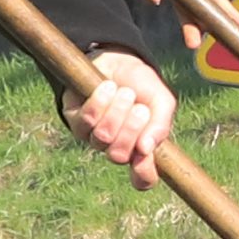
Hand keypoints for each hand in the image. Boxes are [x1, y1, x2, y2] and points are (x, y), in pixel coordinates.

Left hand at [72, 49, 175, 183]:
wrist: (119, 59)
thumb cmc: (142, 85)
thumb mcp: (161, 101)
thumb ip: (161, 124)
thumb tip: (146, 149)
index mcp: (140, 148)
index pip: (142, 178)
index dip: (143, 175)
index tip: (145, 156)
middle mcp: (116, 147)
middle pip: (119, 155)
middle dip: (131, 129)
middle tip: (139, 108)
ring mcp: (94, 136)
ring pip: (102, 137)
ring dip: (116, 112)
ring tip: (125, 93)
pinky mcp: (76, 120)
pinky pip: (86, 120)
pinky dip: (99, 102)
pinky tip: (107, 87)